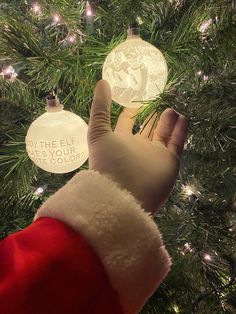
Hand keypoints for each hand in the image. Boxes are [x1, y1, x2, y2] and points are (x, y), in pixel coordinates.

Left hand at [88, 80, 187, 214]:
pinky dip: (180, 130)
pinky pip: (176, 142)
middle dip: (152, 116)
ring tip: (171, 108)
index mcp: (120, 142)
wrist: (124, 196)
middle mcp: (137, 148)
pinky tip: (183, 118)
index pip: (126, 123)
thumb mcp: (98, 132)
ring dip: (167, 121)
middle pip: (146, 128)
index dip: (130, 112)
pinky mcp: (169, 161)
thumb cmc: (108, 164)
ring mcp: (154, 155)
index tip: (136, 100)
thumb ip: (100, 107)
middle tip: (159, 101)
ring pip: (163, 134)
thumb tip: (102, 82)